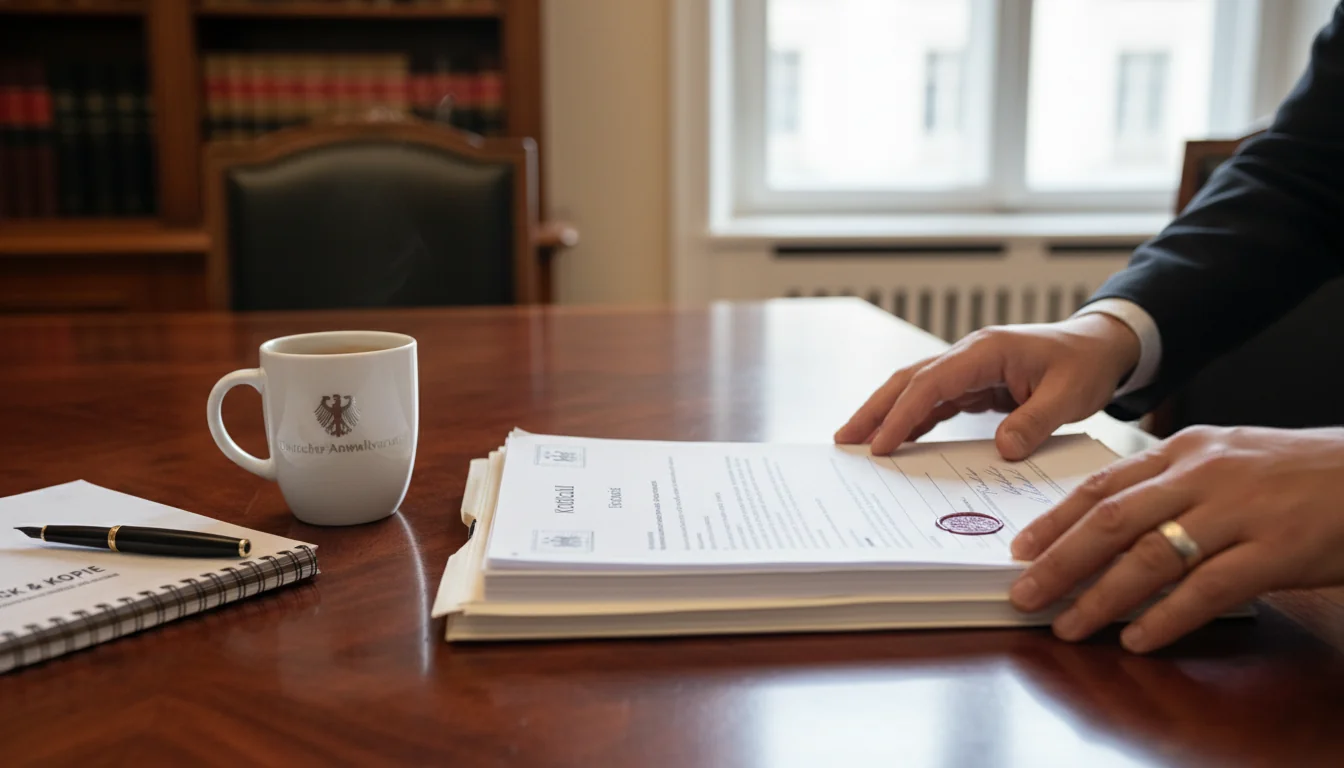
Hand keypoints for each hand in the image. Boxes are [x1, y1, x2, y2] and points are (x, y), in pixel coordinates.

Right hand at [835, 314, 1140, 457]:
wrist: (1100, 346)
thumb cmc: (1086, 364)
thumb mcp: (1070, 395)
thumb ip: (1035, 421)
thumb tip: (1002, 449)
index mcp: (986, 351)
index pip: (931, 383)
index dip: (902, 414)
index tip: (880, 445)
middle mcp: (968, 356)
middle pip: (908, 381)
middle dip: (874, 410)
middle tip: (845, 440)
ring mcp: (969, 369)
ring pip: (915, 390)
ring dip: (886, 414)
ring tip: (858, 443)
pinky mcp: (974, 385)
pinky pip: (934, 402)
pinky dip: (912, 420)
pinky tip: (897, 441)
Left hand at [1009, 425, 1343, 652]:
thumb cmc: (1298, 474)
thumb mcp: (1227, 460)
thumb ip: (1172, 485)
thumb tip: (1108, 523)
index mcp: (1186, 451)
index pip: (1103, 486)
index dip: (1056, 520)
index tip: (1021, 549)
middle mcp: (1204, 475)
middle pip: (1112, 521)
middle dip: (1060, 560)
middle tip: (1024, 592)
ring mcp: (1240, 512)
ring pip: (1151, 556)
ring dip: (1101, 597)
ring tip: (1069, 624)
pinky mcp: (1276, 550)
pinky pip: (1208, 588)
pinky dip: (1166, 617)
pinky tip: (1137, 638)